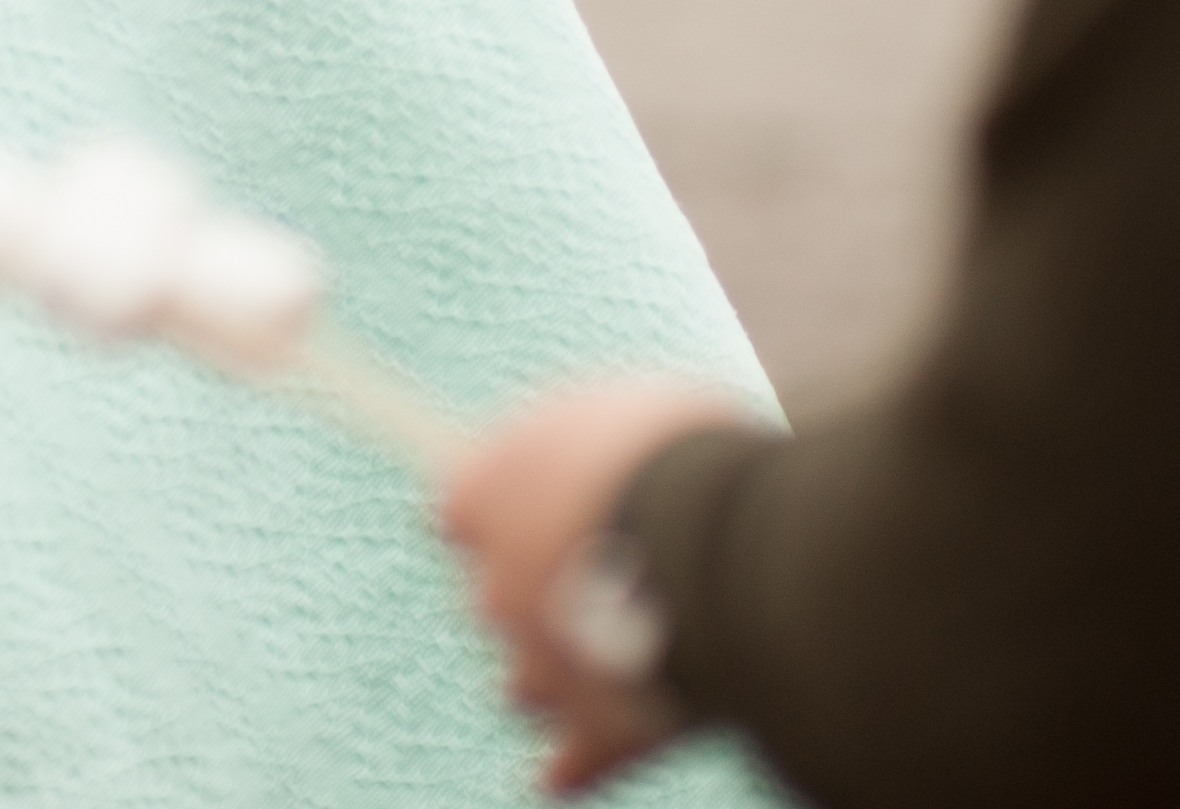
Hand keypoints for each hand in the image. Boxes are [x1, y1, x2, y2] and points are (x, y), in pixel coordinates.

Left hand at [440, 381, 751, 794]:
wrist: (722, 542)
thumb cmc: (677, 454)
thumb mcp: (623, 406)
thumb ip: (589, 443)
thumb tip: (596, 455)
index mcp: (484, 496)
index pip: (457, 511)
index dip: (500, 511)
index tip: (528, 509)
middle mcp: (493, 586)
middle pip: (493, 599)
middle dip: (534, 592)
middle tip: (592, 573)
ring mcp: (545, 665)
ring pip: (525, 681)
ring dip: (551, 670)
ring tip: (595, 654)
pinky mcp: (602, 729)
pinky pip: (577, 759)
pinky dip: (577, 762)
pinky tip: (563, 773)